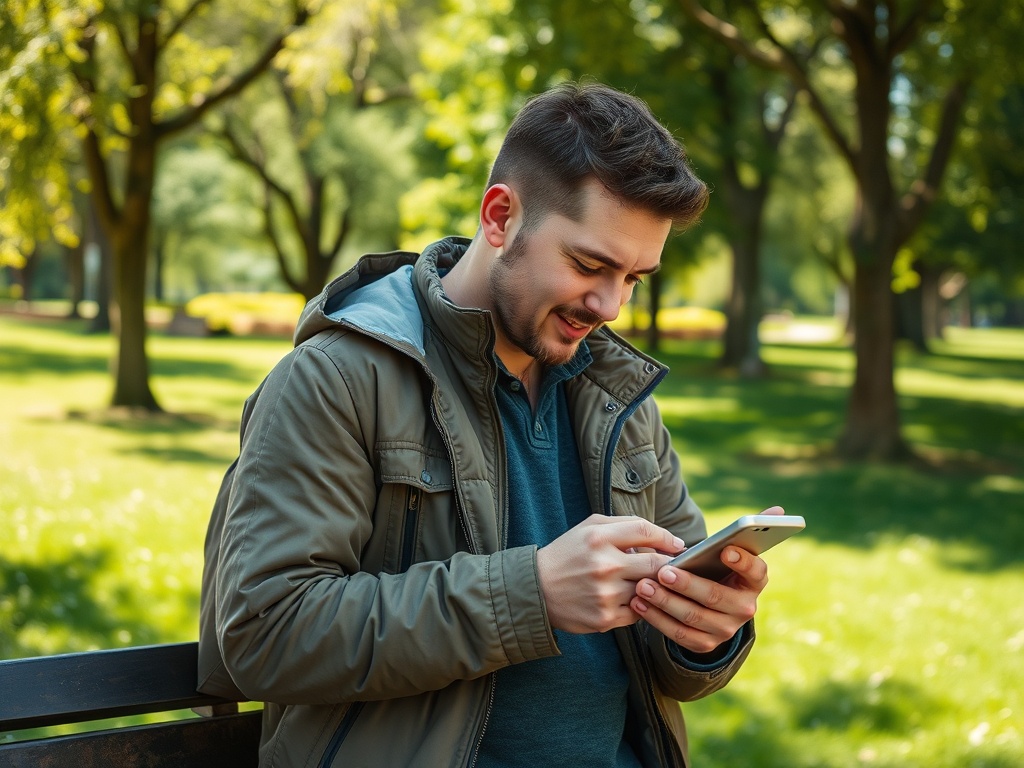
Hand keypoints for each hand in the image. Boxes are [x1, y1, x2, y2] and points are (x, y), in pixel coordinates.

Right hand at [536, 514, 685, 633]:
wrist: (535, 589)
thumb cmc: (567, 554)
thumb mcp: (589, 528)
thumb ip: (625, 526)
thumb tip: (662, 539)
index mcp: (599, 538)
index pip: (646, 531)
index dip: (667, 538)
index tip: (678, 545)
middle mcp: (604, 566)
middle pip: (657, 565)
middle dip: (669, 566)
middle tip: (676, 568)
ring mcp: (605, 595)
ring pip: (649, 591)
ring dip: (653, 588)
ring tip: (647, 584)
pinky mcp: (604, 619)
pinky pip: (638, 613)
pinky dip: (640, 606)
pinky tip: (630, 600)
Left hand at [630, 505, 784, 653]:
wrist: (711, 607)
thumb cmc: (717, 569)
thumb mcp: (730, 552)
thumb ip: (748, 531)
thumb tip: (778, 508)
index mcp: (754, 581)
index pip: (756, 571)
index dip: (743, 561)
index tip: (725, 549)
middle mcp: (745, 608)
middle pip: (716, 597)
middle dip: (688, 584)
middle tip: (663, 571)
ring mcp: (725, 629)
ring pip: (693, 616)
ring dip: (666, 601)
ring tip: (644, 585)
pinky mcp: (704, 644)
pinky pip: (678, 634)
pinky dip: (656, 619)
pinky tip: (640, 603)